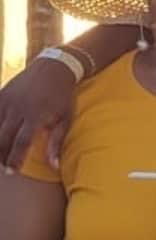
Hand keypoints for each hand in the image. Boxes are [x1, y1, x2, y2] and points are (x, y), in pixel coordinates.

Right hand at [0, 58, 76, 172]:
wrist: (53, 68)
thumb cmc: (62, 97)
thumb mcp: (65, 119)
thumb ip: (56, 142)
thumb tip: (54, 166)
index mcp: (35, 116)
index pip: (21, 142)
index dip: (15, 158)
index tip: (13, 171)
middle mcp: (17, 108)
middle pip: (2, 136)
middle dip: (0, 154)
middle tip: (3, 168)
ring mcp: (6, 100)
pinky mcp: (0, 94)